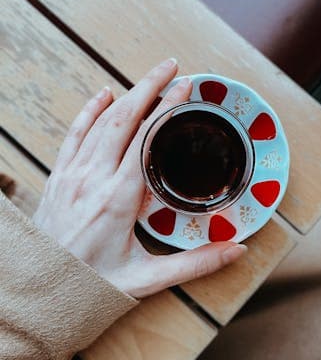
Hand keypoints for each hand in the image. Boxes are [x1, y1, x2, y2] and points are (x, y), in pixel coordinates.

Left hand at [33, 58, 246, 298]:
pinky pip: (74, 134)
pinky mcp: (59, 178)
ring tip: (149, 77)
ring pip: (100, 122)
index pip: (147, 139)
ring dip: (126, 94)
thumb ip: (196, 264)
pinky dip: (89, 111)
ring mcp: (72, 175)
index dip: (168, 108)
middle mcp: (93, 179)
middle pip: (124, 119)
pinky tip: (102, 95)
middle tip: (172, 67)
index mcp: (118, 199)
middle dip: (150, 87)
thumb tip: (237, 250)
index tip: (186, 88)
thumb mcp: (148, 279)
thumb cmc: (93, 287)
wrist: (42, 291)